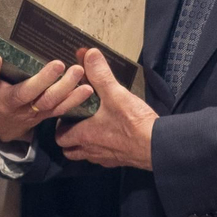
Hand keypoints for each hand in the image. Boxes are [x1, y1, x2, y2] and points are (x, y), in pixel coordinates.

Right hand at [0, 54, 94, 142]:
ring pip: (50, 102)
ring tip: (78, 71)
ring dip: (66, 88)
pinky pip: (61, 108)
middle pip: (28, 94)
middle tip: (58, 64)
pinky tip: (88, 88)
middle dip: (44, 79)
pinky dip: (75, 98)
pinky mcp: (45, 114)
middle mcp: (15, 106)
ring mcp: (32, 112)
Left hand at [56, 49, 157, 169]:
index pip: (60, 137)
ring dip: (84, 146)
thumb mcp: (115, 93)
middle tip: (76, 123)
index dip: (60, 126)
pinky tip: (111, 138)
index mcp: (84, 134)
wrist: (156, 146)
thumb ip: (100, 74)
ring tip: (92, 131)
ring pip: (86, 156)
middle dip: (69, 139)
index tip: (66, 114)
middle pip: (70, 151)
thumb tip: (89, 54)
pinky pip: (103, 159)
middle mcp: (91, 150)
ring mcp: (105, 158)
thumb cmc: (133, 123)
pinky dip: (102, 150)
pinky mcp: (119, 161)